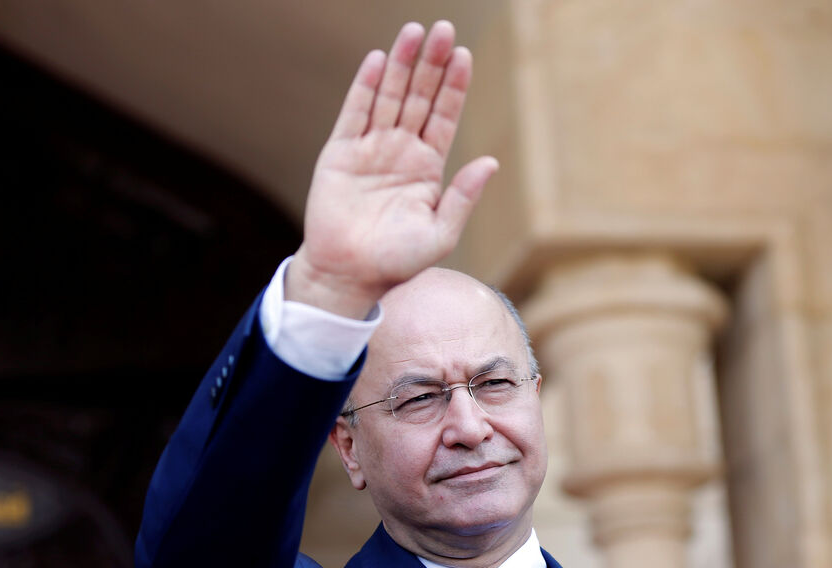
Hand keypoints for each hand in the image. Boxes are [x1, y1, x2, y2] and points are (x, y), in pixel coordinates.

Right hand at [289, 21, 498, 318]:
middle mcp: (400, 151)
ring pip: (389, 97)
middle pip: (419, 97)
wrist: (348, 275)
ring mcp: (370, 149)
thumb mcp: (440, 234)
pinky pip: (355, 112)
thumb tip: (491, 162)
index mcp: (427, 168)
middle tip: (443, 30)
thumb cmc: (397, 262)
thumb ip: (463, 197)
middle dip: (432, 64)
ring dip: (402, 65)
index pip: (444, 116)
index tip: (464, 56)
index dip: (454, 86)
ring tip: (414, 32)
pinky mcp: (340, 153)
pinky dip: (367, 86)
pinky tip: (380, 60)